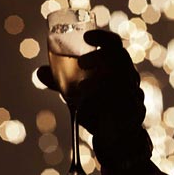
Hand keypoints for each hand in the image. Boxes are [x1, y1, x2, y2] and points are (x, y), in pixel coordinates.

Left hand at [37, 30, 152, 174]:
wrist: (115, 138)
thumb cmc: (96, 110)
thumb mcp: (75, 93)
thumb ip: (60, 82)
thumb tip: (40, 72)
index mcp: (116, 67)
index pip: (114, 44)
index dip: (102, 37)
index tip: (86, 36)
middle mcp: (128, 77)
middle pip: (121, 58)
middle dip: (100, 57)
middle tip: (81, 62)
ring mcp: (133, 94)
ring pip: (123, 79)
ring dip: (100, 81)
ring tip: (81, 89)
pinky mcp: (133, 112)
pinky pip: (124, 102)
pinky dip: (106, 102)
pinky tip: (89, 106)